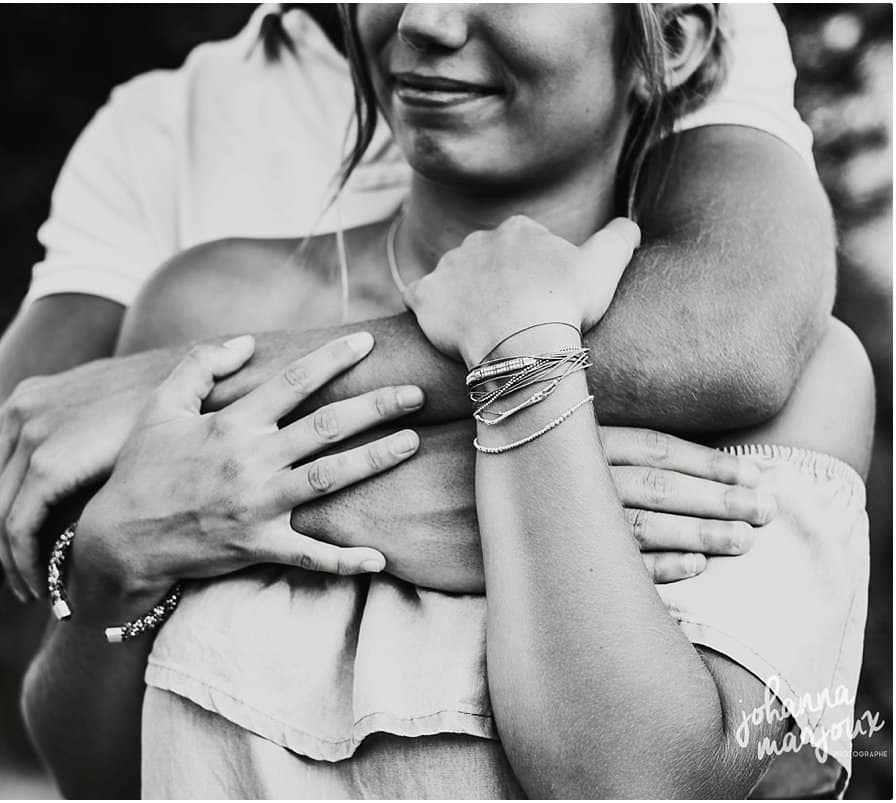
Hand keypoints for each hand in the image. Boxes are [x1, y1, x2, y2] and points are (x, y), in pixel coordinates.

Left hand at [0, 348, 173, 598]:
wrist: (193, 381)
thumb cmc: (165, 400)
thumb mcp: (107, 408)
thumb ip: (78, 433)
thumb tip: (76, 466)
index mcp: (29, 397)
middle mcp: (21, 412)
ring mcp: (31, 436)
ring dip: (7, 562)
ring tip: (24, 592)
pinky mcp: (48, 465)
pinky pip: (18, 527)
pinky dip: (25, 562)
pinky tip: (41, 584)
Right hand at [62, 332, 424, 606]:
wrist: (120, 539)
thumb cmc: (141, 469)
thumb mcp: (160, 408)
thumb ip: (200, 367)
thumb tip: (245, 341)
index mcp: (231, 425)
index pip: (292, 383)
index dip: (331, 359)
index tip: (365, 342)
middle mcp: (251, 462)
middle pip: (326, 428)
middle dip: (375, 407)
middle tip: (414, 394)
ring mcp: (258, 506)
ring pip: (329, 479)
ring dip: (374, 461)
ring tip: (411, 442)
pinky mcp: (259, 546)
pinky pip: (310, 556)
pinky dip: (345, 560)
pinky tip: (380, 558)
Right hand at [292, 423, 772, 588]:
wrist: (363, 490)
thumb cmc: (420, 448)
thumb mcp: (479, 414)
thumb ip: (538, 413)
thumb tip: (581, 405)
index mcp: (547, 434)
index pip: (643, 441)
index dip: (701, 457)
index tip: (747, 468)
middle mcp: (549, 474)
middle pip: (654, 483)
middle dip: (716, 496)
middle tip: (765, 509)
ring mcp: (534, 521)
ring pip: (633, 527)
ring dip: (698, 534)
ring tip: (744, 543)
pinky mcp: (519, 561)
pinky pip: (590, 569)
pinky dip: (649, 570)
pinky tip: (690, 574)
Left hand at [402, 215, 640, 364]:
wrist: (523, 343)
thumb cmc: (566, 306)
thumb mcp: (607, 265)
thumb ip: (620, 237)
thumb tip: (629, 226)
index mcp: (518, 229)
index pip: (524, 246)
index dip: (534, 275)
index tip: (541, 299)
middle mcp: (477, 240)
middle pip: (487, 261)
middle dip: (497, 283)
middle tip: (512, 317)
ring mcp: (447, 268)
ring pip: (454, 279)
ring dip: (464, 297)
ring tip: (482, 328)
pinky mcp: (424, 297)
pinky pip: (419, 298)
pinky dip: (429, 310)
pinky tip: (444, 327)